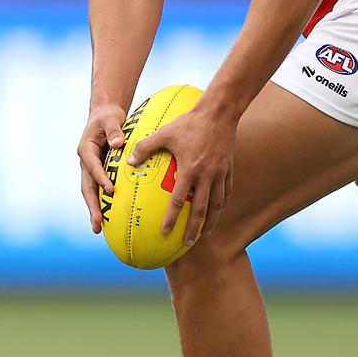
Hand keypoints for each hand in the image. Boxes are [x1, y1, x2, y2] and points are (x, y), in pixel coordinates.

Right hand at [77, 103, 126, 232]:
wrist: (104, 116)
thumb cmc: (108, 116)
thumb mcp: (111, 119)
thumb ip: (114, 130)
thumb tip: (119, 143)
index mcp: (86, 149)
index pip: (92, 166)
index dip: (100, 177)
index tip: (110, 189)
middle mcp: (86, 162)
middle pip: (86, 186)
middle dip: (91, 205)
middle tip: (97, 223)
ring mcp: (90, 169)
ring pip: (90, 191)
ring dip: (94, 209)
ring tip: (98, 228)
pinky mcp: (98, 172)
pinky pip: (99, 189)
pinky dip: (102, 203)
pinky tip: (109, 218)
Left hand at [127, 103, 235, 244]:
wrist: (219, 112)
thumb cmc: (189, 122)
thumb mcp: (164, 132)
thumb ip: (145, 147)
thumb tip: (128, 161)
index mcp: (189, 170)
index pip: (178, 201)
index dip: (172, 218)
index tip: (165, 232)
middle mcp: (207, 176)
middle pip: (201, 209)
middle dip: (194, 229)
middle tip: (188, 243)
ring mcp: (220, 173)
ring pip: (218, 204)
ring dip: (212, 220)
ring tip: (206, 232)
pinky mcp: (229, 168)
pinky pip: (227, 190)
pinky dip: (222, 202)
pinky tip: (218, 208)